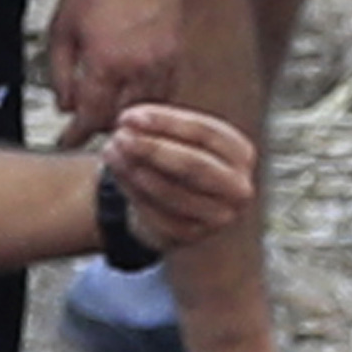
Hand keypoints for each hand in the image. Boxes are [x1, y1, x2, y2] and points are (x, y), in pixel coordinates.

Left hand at [45, 0, 181, 132]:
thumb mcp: (63, 27)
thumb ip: (60, 72)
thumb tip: (65, 105)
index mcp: (107, 63)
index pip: (91, 118)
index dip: (76, 136)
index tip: (66, 142)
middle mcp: (140, 68)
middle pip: (121, 121)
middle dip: (100, 128)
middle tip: (84, 128)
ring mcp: (163, 62)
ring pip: (147, 111)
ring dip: (127, 117)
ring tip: (109, 114)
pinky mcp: (177, 53)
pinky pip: (165, 92)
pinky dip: (148, 102)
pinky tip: (134, 97)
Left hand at [95, 103, 255, 254]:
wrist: (172, 201)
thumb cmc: (175, 156)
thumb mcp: (178, 135)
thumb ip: (163, 125)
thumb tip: (131, 121)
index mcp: (241, 152)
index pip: (205, 132)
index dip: (165, 122)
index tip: (129, 116)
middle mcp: (238, 187)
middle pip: (195, 165)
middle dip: (153, 150)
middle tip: (120, 137)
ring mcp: (219, 216)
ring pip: (173, 192)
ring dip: (137, 171)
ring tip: (110, 151)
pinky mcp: (193, 235)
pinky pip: (159, 214)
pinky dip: (134, 192)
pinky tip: (116, 174)